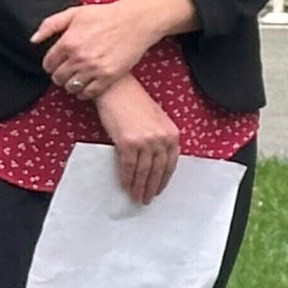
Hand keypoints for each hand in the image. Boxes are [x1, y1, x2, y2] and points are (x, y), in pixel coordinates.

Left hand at [34, 0, 163, 102]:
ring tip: (76, 78)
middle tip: (66, 71)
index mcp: (68, 41)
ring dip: (71, 85)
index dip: (51, 64)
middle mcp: (78, 57)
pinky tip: (86, 86)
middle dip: (59, 75)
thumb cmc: (105, 15)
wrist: (134, 21)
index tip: (57, 63)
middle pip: (58, 78)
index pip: (48, 64)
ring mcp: (93, 69)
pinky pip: (88, 93)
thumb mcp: (75, 13)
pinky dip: (84, 93)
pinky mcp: (107, 77)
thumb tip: (34, 40)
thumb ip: (51, 25)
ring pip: (71, 87)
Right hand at [95, 76, 179, 204]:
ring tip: (136, 197)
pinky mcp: (128, 144)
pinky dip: (127, 179)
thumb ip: (159, 138)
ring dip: (139, 187)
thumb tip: (154, 160)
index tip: (158, 189)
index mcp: (171, 133)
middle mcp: (161, 138)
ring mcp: (145, 142)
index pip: (171, 163)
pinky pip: (129, 168)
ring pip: (144, 172)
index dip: (164, 179)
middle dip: (152, 187)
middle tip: (146, 199)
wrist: (116, 89)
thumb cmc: (133, 100)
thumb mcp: (156, 119)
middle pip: (158, 171)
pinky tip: (126, 186)